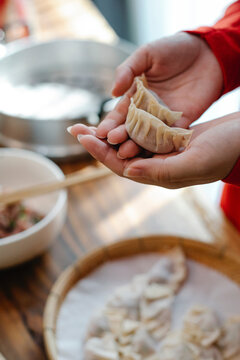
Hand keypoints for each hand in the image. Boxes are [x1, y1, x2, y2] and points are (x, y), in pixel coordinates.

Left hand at [69, 112, 239, 188]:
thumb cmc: (225, 152)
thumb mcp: (194, 162)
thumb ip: (160, 170)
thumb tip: (127, 170)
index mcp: (160, 175)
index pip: (122, 167)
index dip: (100, 153)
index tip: (82, 137)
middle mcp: (158, 167)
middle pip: (119, 156)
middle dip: (97, 143)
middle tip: (76, 128)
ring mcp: (163, 154)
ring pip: (128, 145)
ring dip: (109, 134)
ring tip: (90, 122)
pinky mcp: (169, 140)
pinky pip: (141, 134)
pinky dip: (127, 126)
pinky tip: (117, 116)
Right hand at [88, 32, 222, 159]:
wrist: (207, 52)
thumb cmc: (174, 49)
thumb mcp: (146, 54)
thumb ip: (128, 70)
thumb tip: (112, 92)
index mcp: (136, 95)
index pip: (120, 113)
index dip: (110, 123)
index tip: (99, 133)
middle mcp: (147, 111)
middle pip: (131, 128)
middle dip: (120, 136)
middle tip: (110, 143)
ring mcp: (164, 119)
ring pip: (147, 136)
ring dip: (136, 144)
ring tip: (125, 151)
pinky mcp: (181, 124)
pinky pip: (169, 137)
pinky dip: (159, 145)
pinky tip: (150, 153)